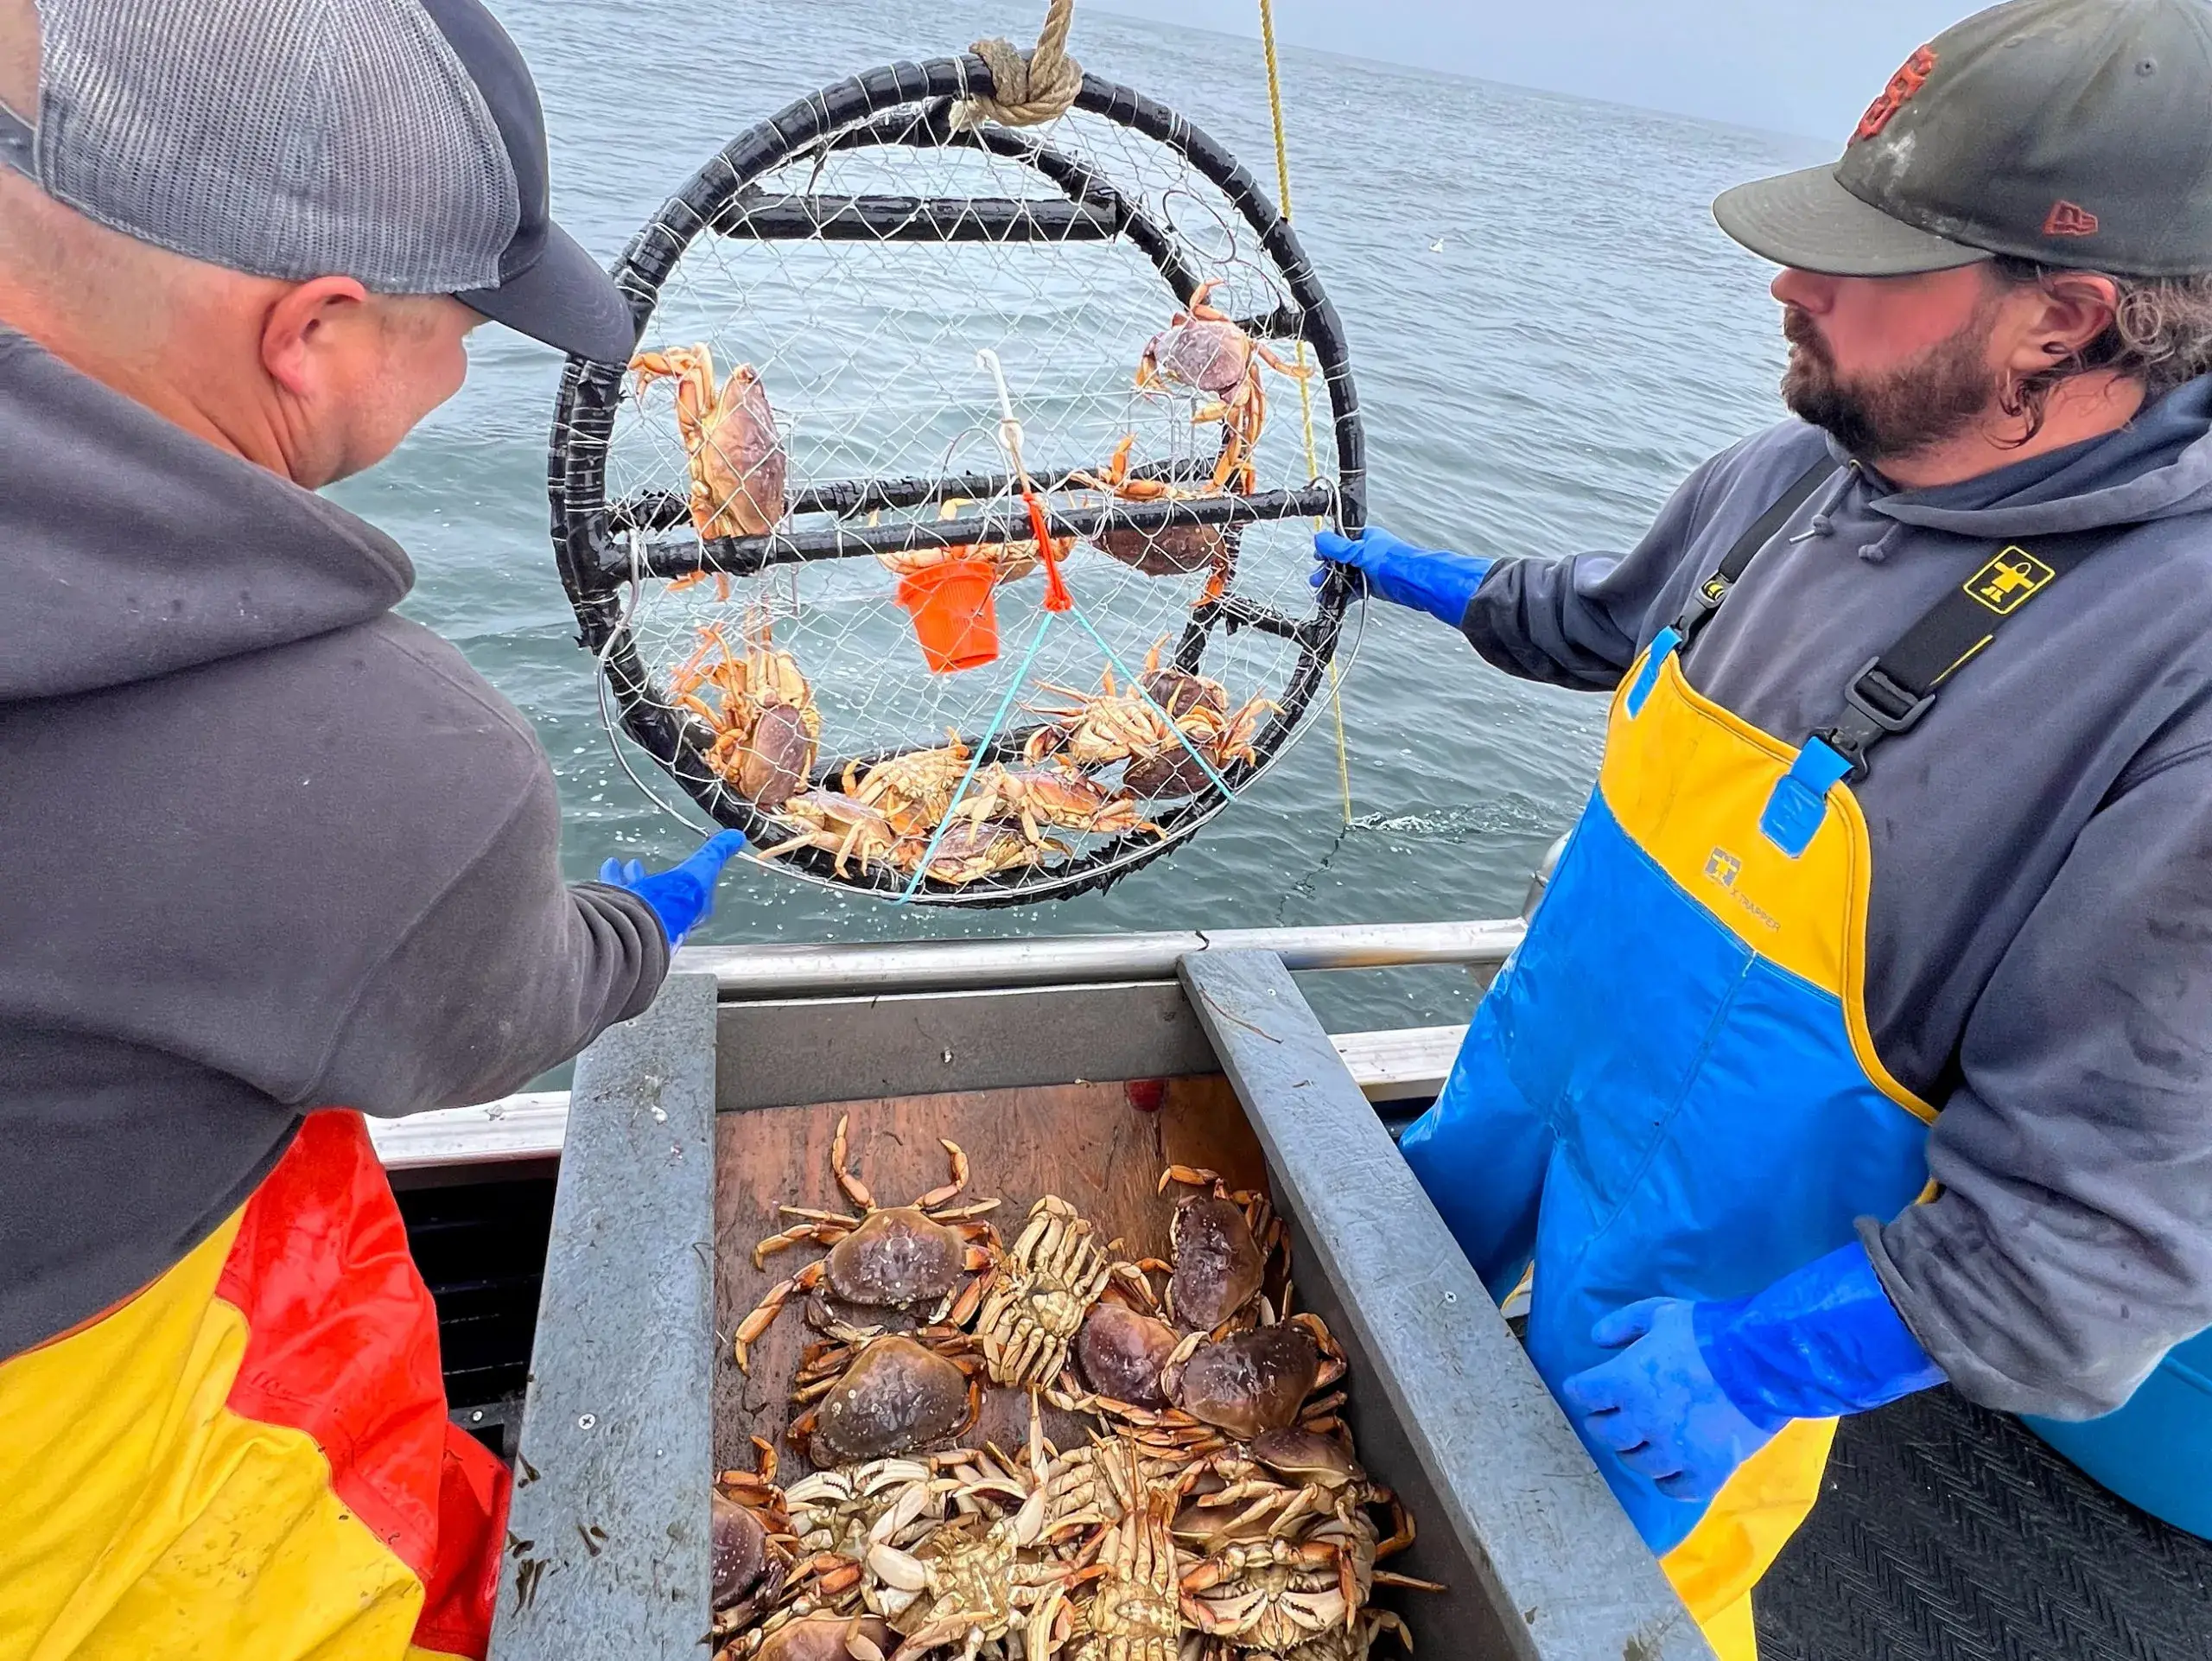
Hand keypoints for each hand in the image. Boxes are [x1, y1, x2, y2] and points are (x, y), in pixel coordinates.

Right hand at [598, 829, 747, 949]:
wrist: (643, 922)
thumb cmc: (677, 900)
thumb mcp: (702, 869)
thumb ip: (716, 853)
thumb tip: (737, 836)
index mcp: (685, 911)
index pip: (686, 896)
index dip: (682, 881)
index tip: (678, 872)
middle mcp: (661, 916)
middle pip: (652, 895)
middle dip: (643, 878)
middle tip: (633, 866)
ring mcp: (638, 916)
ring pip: (628, 895)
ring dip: (621, 879)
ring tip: (612, 865)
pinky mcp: (617, 914)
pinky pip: (610, 897)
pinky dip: (607, 882)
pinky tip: (603, 871)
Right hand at [1311, 524, 1493, 626]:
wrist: (1414, 583)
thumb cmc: (1393, 562)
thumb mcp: (1360, 551)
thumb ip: (1337, 547)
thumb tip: (1319, 538)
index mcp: (1365, 538)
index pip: (1340, 540)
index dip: (1327, 549)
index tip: (1317, 558)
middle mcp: (1367, 552)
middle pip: (1340, 560)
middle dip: (1326, 570)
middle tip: (1316, 579)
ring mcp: (1370, 570)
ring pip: (1345, 576)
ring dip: (1332, 584)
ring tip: (1321, 593)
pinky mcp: (1373, 586)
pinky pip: (1353, 589)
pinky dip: (1343, 595)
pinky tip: (1334, 601)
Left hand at [1562, 1244, 1944, 1507]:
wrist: (1762, 1360)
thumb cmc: (1708, 1332)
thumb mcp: (1659, 1313)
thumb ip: (1621, 1324)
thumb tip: (1595, 1339)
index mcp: (1625, 1381)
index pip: (1585, 1394)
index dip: (1585, 1390)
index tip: (1588, 1388)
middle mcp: (1643, 1421)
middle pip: (1607, 1432)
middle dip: (1604, 1422)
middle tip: (1611, 1417)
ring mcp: (1675, 1451)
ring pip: (1638, 1463)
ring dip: (1634, 1451)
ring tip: (1641, 1442)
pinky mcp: (1707, 1471)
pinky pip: (1675, 1488)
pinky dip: (1668, 1480)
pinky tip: (1671, 1468)